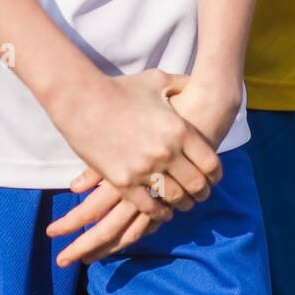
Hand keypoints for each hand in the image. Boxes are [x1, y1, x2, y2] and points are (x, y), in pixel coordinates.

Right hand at [43, 69, 221, 222]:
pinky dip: (159, 213)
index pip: (210, 164)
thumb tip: (199, 82)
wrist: (80, 98)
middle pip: (196, 184)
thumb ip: (183, 85)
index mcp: (180, 130)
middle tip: (201, 196)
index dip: (215, 176)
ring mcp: (144, 168)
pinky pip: (148, 206)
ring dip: (182, 204)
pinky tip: (162, 213)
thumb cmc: (121, 88)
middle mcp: (166, 152)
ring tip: (183, 204)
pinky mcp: (122, 180)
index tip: (213, 179)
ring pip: (174, 198)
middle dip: (202, 194)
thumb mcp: (159, 82)